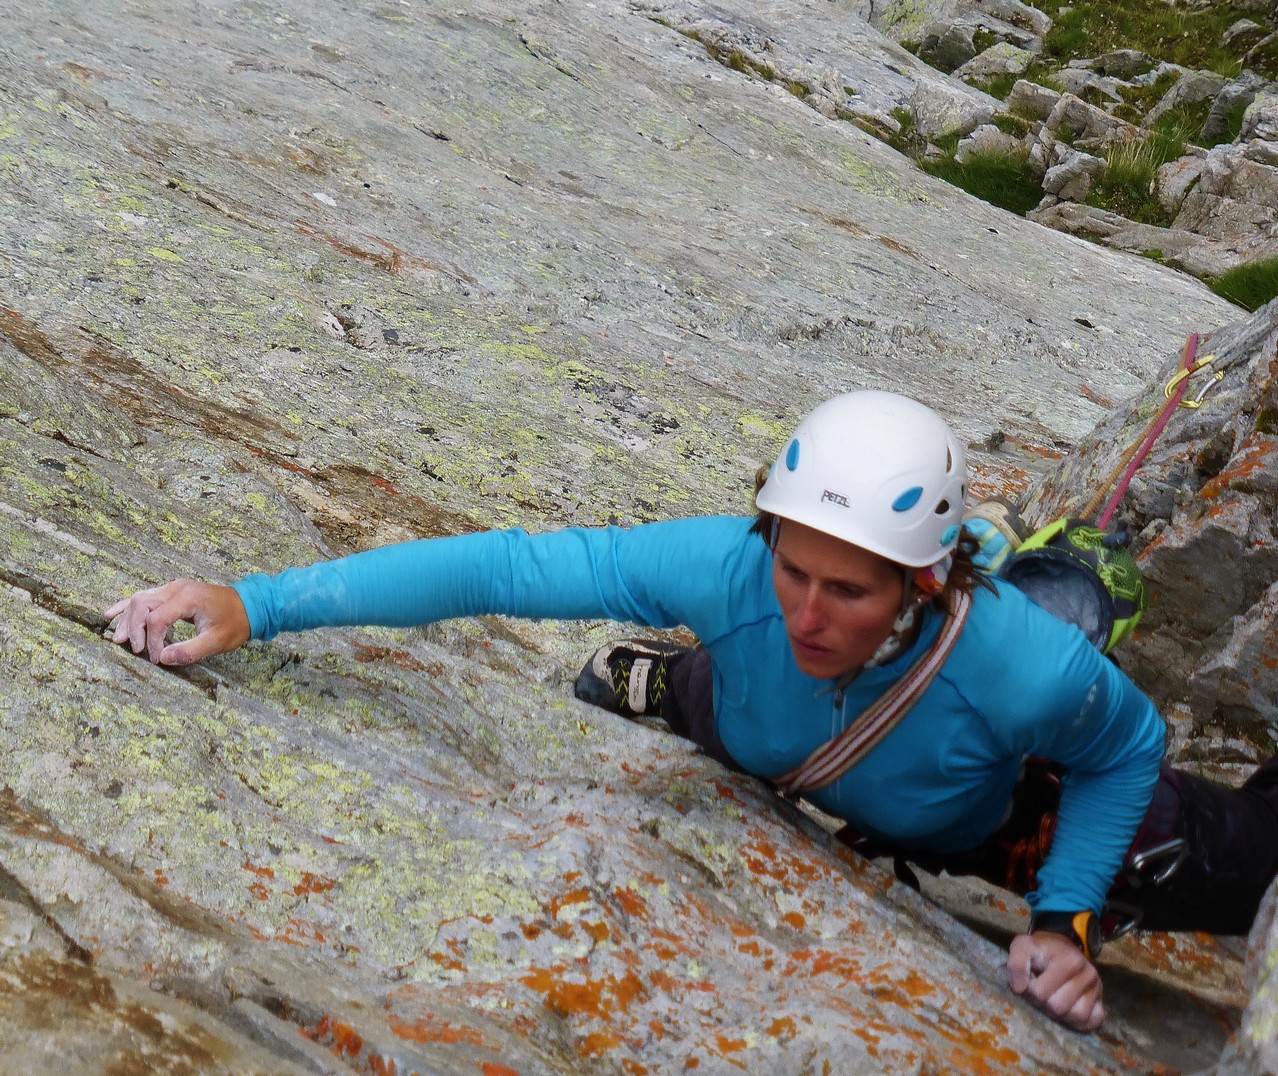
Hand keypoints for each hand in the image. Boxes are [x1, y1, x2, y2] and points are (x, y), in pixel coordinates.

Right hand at [104, 580, 249, 665]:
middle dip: (133, 628)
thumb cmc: (236, 623)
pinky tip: (111, 614)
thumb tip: (162, 658)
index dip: (151, 640)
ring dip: (127, 619)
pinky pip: (146, 596)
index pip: (157, 619)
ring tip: (117, 638)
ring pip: (140, 599)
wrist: (250, 606)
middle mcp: (177, 588)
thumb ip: (189, 650)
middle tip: (134, 650)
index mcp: (188, 598)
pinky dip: (128, 606)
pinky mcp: (173, 591)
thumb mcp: (217, 642)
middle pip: (142, 604)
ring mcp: (174, 587)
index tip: (155, 658)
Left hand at [1007, 931, 1103, 1031]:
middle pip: (1059, 1008)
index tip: (1030, 981)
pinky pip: (1093, 1021)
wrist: (1060, 945)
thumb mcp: (1023, 946)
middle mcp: (1088, 975)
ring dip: (1061, 1014)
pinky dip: (1079, 1022)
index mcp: (1070, 961)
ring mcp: (1097, 989)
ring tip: (1052, 1000)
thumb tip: (1019, 989)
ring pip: (1077, 1016)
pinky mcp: (1101, 1001)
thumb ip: (1016, 964)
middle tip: (1041, 993)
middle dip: (1044, 1003)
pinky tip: (1067, 1012)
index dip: (1029, 990)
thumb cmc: (1041, 948)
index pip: (1041, 992)